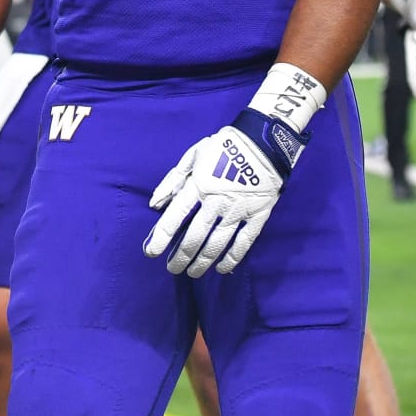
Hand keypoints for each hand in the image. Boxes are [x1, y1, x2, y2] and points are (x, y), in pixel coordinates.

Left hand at [144, 113, 304, 277]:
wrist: (265, 142)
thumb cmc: (224, 146)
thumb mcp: (194, 154)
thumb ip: (173, 179)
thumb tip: (155, 203)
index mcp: (199, 184)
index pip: (175, 215)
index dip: (162, 236)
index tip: (151, 252)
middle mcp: (217, 201)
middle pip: (195, 235)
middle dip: (181, 255)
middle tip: (172, 268)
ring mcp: (238, 210)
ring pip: (218, 243)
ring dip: (203, 261)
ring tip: (192, 273)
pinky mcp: (258, 215)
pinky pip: (244, 242)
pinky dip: (232, 258)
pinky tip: (222, 269)